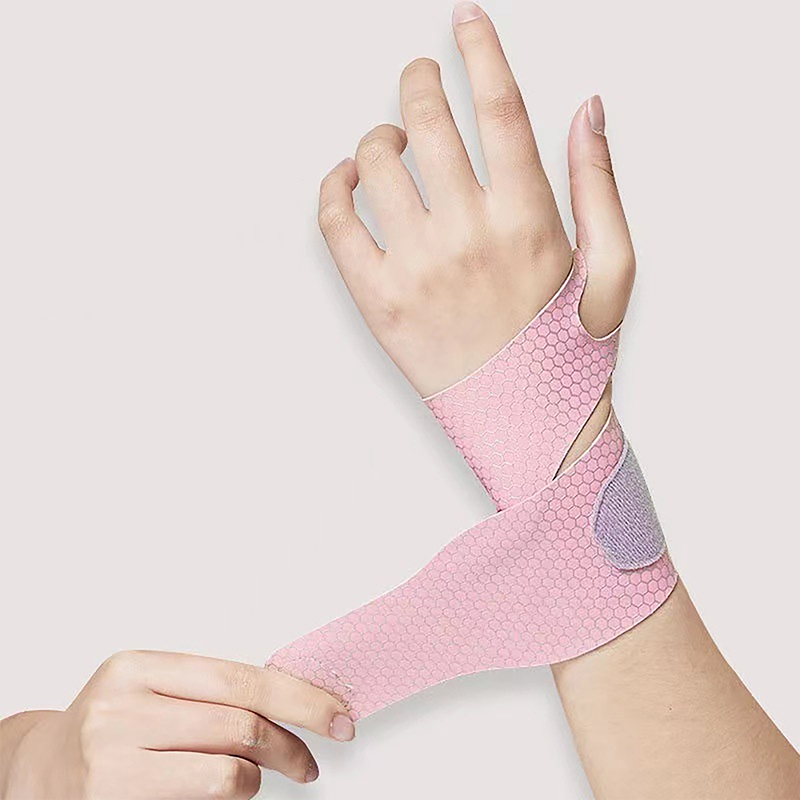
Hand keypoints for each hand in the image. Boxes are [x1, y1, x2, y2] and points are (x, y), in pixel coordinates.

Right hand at [3, 651, 354, 798]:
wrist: (40, 771)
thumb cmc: (113, 727)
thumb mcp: (153, 692)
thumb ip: (211, 693)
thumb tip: (294, 701)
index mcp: (139, 667)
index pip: (240, 678)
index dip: (300, 697)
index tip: (338, 714)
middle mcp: (123, 708)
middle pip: (241, 722)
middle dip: (292, 743)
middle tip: (314, 760)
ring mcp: (114, 759)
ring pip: (228, 768)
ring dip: (261, 776)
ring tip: (260, 776)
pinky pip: (205, 797)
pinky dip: (233, 795)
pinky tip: (232, 788)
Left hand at [318, 2, 634, 399]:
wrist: (526, 428)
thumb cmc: (566, 354)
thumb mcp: (612, 270)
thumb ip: (599, 184)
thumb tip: (588, 109)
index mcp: (527, 221)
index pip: (499, 108)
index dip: (479, 50)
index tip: (462, 19)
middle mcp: (468, 235)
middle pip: (431, 123)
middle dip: (419, 81)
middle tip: (418, 75)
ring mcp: (417, 269)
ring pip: (378, 165)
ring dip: (381, 134)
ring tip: (392, 141)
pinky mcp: (378, 302)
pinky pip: (336, 224)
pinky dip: (334, 188)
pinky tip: (347, 179)